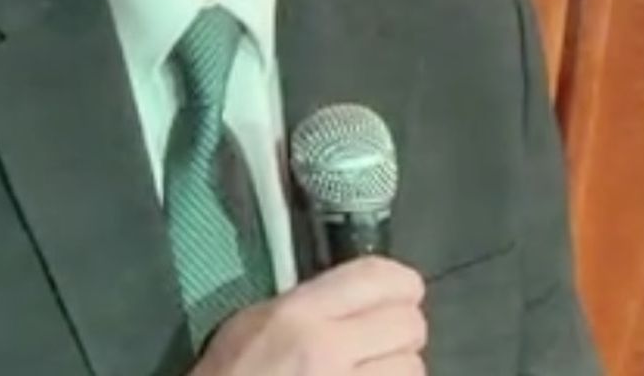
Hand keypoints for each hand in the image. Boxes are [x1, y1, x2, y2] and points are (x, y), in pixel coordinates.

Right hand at [190, 257, 426, 375]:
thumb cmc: (230, 375)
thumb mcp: (254, 321)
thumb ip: (309, 302)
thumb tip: (363, 294)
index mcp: (300, 315)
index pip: (380, 278)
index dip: (400, 283)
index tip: (398, 292)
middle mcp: (329, 349)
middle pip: (409, 324)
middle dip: (400, 331)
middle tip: (379, 340)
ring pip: (413, 369)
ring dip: (398, 369)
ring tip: (370, 371)